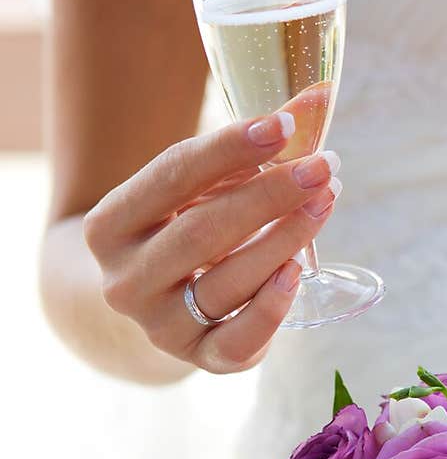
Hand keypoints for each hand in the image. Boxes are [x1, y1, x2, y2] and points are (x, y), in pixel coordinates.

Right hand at [83, 107, 339, 372]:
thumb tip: (315, 100)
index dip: (229, 148)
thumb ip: (246, 151)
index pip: (172, 176)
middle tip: (323, 166)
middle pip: (203, 231)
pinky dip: (271, 306)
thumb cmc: (181, 227)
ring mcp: (159, 326)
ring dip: (285, 239)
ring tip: (325, 202)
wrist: (154, 304)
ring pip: (226, 282)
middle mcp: (124, 281)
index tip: (283, 126)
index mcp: (109, 225)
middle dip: (270, 194)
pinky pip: (238, 341)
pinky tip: (299, 269)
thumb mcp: (197, 190)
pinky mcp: (199, 358)